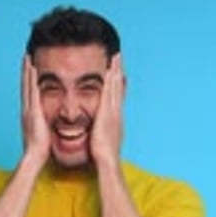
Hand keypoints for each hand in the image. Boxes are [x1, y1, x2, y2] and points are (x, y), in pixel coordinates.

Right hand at [21, 56, 50, 168]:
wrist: (35, 156)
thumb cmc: (40, 149)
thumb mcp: (43, 134)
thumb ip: (45, 127)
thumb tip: (50, 127)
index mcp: (30, 114)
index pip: (29, 93)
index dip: (28, 81)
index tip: (29, 68)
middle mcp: (27, 109)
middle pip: (25, 85)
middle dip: (25, 71)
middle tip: (26, 56)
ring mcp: (29, 109)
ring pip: (27, 85)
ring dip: (27, 71)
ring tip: (27, 57)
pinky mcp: (33, 111)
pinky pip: (33, 91)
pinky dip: (32, 80)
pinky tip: (33, 68)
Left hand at [90, 54, 124, 168]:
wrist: (107, 160)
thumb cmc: (102, 154)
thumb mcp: (102, 139)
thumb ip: (100, 133)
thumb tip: (97, 132)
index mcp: (114, 117)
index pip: (116, 95)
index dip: (116, 82)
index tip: (115, 70)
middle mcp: (116, 112)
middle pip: (118, 87)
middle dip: (118, 71)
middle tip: (117, 56)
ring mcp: (114, 111)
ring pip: (115, 86)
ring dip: (116, 71)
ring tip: (115, 56)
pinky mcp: (109, 112)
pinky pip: (110, 92)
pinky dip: (111, 81)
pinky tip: (109, 70)